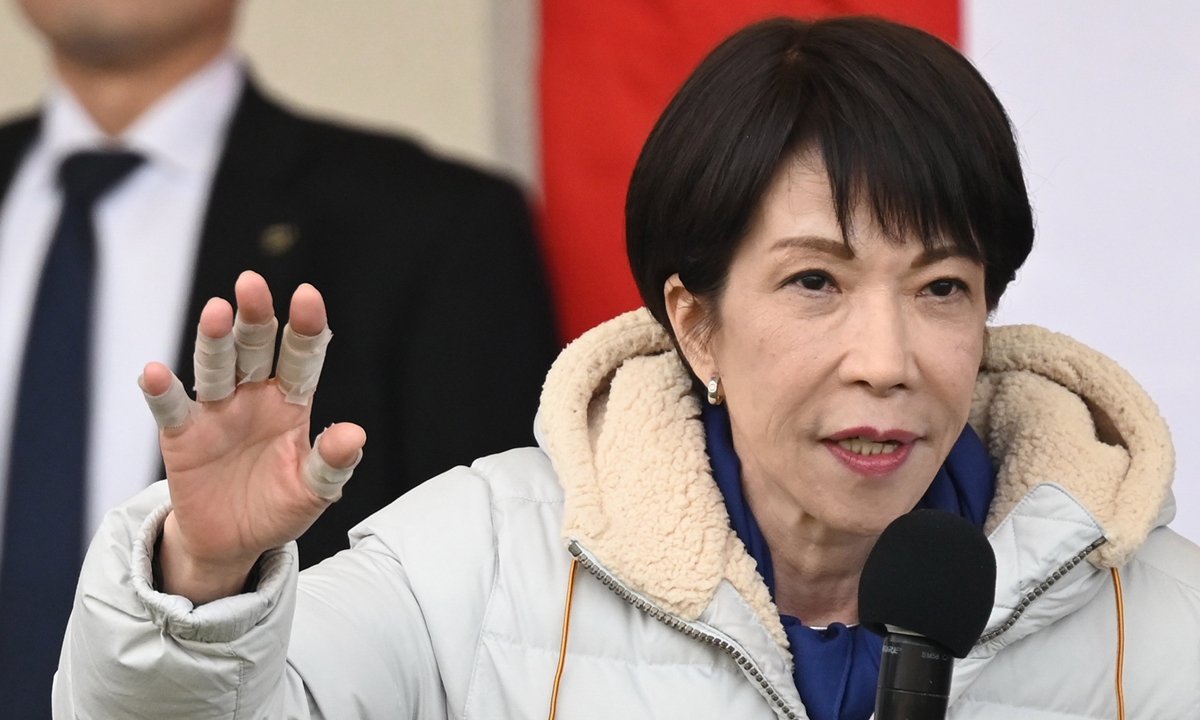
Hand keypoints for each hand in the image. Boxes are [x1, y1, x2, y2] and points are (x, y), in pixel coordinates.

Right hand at [140, 271, 364, 603]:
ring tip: (217, 312)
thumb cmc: (279, 506)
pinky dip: (162, 392)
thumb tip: (355, 434)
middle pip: (254, 348)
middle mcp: (253, 396)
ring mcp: (216, 412)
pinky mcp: (182, 436)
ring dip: (215, 340)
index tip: (308, 296)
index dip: (305, 327)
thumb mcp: (313, 490)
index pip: (300, 357)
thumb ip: (331, 463)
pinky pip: (172, 410)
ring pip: (215, 368)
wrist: (233, 542)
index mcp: (291, 401)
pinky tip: (155, 373)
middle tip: (252, 283)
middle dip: (255, 317)